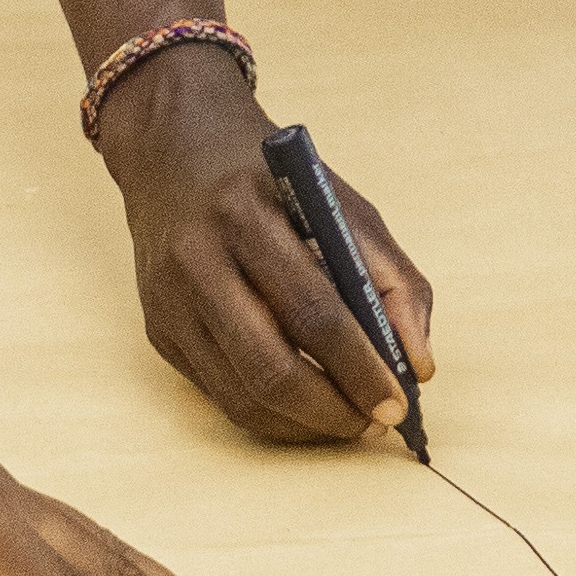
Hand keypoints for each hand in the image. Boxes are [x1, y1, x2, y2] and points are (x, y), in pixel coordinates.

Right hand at [99, 48, 430, 443]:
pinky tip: (305, 406)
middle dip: (333, 410)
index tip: (399, 401)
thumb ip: (391, 279)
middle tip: (374, 421)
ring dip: (304, 424)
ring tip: (347, 419)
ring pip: (241, 395)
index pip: (314, 312)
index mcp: (247, 216)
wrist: (171, 151)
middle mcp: (198, 262)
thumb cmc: (267, 180)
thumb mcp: (341, 204)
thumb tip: (417, 364)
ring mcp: (169, 303)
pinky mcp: (158, 332)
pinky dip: (271, 413)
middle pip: (270, 367)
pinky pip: (220, 394)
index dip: (361, 368)